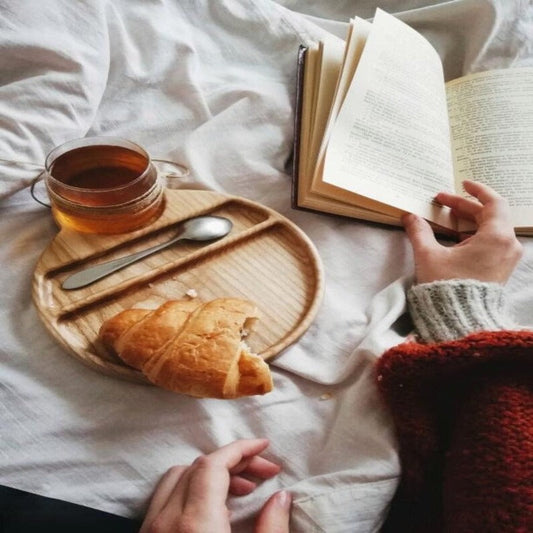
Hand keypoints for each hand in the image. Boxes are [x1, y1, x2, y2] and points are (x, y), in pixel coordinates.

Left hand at [139, 438, 290, 532]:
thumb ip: (271, 528)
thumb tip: (281, 498)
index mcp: (195, 524)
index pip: (214, 465)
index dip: (242, 449)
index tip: (264, 446)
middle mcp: (165, 521)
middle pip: (198, 468)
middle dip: (234, 463)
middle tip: (263, 473)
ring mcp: (150, 530)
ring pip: (176, 479)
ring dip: (209, 475)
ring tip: (241, 491)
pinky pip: (164, 500)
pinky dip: (190, 491)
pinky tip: (214, 510)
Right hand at [403, 180, 522, 283]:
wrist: (460, 321)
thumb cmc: (447, 287)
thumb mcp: (429, 255)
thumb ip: (419, 232)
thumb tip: (409, 216)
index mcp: (496, 237)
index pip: (493, 202)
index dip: (477, 190)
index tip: (463, 183)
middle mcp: (508, 246)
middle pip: (490, 215)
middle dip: (465, 207)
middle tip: (443, 202)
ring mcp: (507, 259)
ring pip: (491, 230)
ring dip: (470, 221)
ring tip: (448, 219)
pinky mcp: (501, 270)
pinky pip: (492, 244)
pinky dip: (475, 236)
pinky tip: (456, 239)